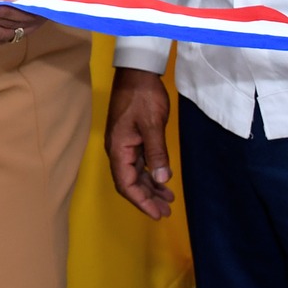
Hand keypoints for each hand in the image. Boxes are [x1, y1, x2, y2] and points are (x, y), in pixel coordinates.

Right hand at [105, 69, 175, 219]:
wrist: (137, 73)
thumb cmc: (143, 98)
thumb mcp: (152, 125)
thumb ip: (157, 153)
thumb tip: (162, 180)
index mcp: (119, 148)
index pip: (126, 183)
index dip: (141, 201)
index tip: (157, 214)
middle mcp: (119, 150)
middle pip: (130, 182)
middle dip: (147, 198)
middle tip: (167, 212)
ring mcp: (125, 144)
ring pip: (136, 174)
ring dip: (150, 188)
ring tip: (168, 201)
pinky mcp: (133, 139)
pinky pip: (140, 163)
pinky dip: (152, 174)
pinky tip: (163, 180)